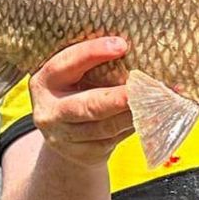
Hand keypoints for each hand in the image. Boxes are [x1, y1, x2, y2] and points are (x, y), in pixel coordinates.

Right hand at [29, 37, 133, 166]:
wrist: (62, 136)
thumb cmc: (75, 92)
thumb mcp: (72, 77)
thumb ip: (92, 66)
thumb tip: (131, 50)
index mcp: (45, 82)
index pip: (66, 63)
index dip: (93, 53)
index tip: (121, 45)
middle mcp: (49, 111)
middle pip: (86, 106)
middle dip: (116, 98)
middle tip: (140, 89)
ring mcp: (63, 137)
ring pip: (104, 128)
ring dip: (131, 115)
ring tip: (154, 103)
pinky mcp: (81, 154)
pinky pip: (111, 141)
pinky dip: (131, 128)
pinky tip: (146, 118)